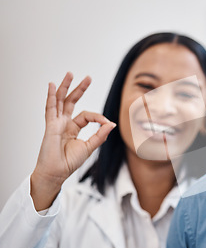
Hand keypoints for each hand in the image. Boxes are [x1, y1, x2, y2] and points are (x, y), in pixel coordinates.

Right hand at [31, 72, 115, 209]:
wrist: (57, 172)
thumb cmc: (69, 162)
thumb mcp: (89, 147)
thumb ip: (100, 135)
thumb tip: (112, 123)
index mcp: (73, 128)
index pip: (86, 115)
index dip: (98, 117)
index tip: (106, 122)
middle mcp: (64, 123)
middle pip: (71, 102)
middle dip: (79, 89)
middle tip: (88, 78)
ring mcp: (56, 123)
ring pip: (60, 101)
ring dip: (65, 87)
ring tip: (70, 74)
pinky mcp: (50, 126)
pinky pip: (50, 108)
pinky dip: (51, 97)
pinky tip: (52, 86)